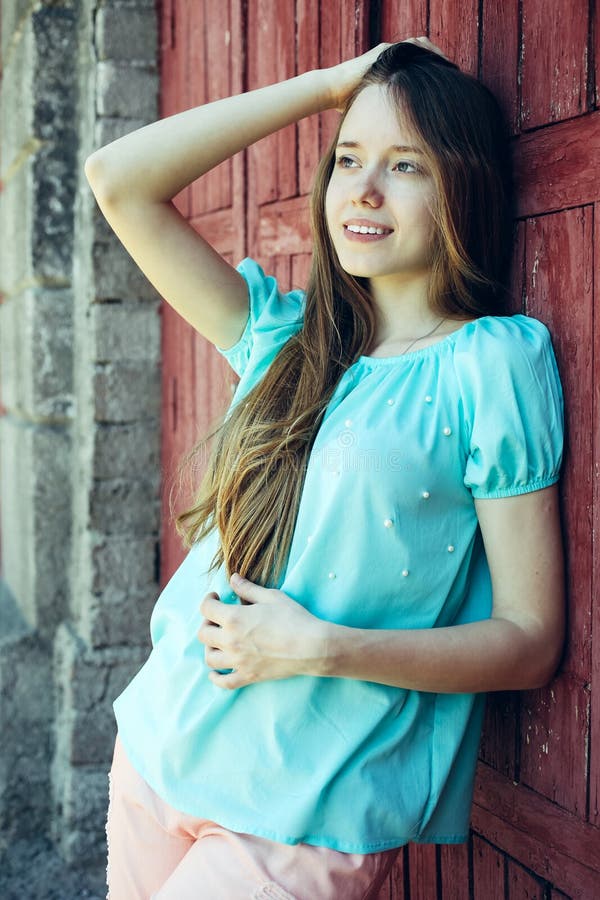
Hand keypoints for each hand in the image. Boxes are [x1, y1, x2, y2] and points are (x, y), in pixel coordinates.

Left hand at [197, 574, 327, 688]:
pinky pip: (223, 682)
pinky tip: (216, 671)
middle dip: (207, 621)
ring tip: (219, 640)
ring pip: (209, 658)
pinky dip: (216, 677)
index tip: (216, 597)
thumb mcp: (271, 597)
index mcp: (234, 618)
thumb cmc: (294, 618)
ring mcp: (238, 661)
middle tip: (217, 617)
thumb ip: (248, 588)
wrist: (312, 646)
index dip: (208, 599)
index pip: (206, 608)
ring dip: (210, 647)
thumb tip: (233, 578)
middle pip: (203, 633)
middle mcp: (231, 641)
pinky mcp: (248, 676)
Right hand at [325, 37, 451, 111]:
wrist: (332, 90)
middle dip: (438, 60)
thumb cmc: (348, 103)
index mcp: (391, 71)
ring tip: (447, 66)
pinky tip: (436, 61)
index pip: (418, 63)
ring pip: (419, 45)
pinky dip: (424, 51)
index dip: (433, 69)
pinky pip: (410, 46)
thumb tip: (394, 138)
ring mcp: (388, 53)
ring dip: (434, 53)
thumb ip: (387, 114)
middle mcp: (391, 59)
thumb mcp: (374, 108)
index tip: (445, 81)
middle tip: (452, 72)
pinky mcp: (384, 53)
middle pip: (423, 51)